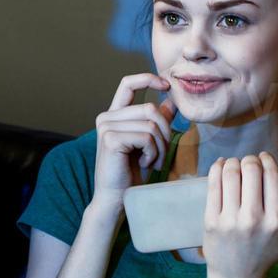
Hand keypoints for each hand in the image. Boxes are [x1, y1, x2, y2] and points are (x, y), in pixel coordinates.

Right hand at [92, 73, 177, 210]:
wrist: (116, 198)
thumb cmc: (132, 172)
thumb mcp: (148, 142)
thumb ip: (156, 120)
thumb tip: (172, 100)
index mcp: (113, 115)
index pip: (128, 84)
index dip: (148, 79)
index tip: (167, 85)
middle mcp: (106, 118)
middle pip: (150, 108)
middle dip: (165, 131)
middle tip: (163, 153)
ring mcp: (106, 127)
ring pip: (150, 124)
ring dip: (160, 146)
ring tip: (153, 162)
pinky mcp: (111, 139)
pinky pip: (146, 137)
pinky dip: (153, 153)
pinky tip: (145, 164)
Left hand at [202, 152, 277, 277]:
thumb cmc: (267, 254)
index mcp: (276, 220)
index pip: (271, 175)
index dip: (267, 160)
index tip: (263, 158)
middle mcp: (253, 219)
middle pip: (251, 170)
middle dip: (250, 159)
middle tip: (249, 163)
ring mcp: (230, 220)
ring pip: (231, 173)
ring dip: (233, 162)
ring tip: (235, 165)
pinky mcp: (211, 221)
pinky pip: (213, 185)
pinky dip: (217, 168)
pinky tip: (221, 166)